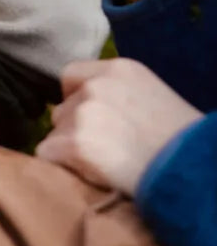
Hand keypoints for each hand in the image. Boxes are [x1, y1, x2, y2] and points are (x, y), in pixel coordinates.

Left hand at [35, 58, 201, 195]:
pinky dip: (62, 168)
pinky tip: (93, 175)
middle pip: (61, 108)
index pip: (70, 75)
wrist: (197, 174)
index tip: (94, 121)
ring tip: (106, 164)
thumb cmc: (182, 143)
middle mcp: (96, 86)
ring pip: (54, 133)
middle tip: (106, 150)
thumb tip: (86, 106)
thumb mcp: (152, 98)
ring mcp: (84, 113)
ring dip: (69, 150)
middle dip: (75, 129)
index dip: (77, 99)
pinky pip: (47, 155)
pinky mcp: (75, 144)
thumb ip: (117, 94)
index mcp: (119, 69)